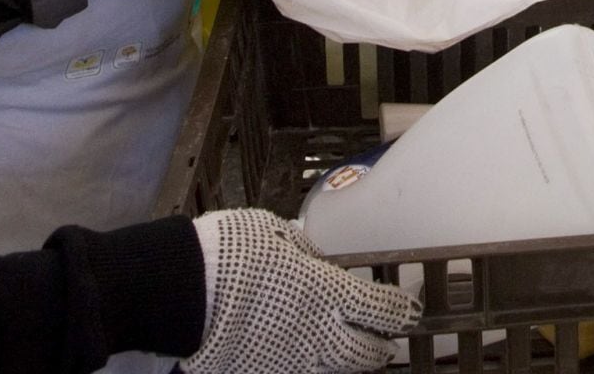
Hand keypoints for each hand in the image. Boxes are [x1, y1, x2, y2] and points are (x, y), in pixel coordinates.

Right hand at [184, 210, 421, 373]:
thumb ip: (304, 252)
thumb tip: (316, 259)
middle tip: (385, 344)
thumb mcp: (276, 234)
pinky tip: (308, 365)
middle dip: (381, 348)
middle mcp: (318, 333)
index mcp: (327, 291)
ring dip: (350, 365)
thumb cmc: (231, 252)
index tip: (409, 310)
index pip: (382, 308)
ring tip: (354, 359)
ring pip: (337, 372)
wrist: (184, 293)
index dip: (401, 311)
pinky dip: (310, 371)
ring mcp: (292, 362)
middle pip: (365, 351)